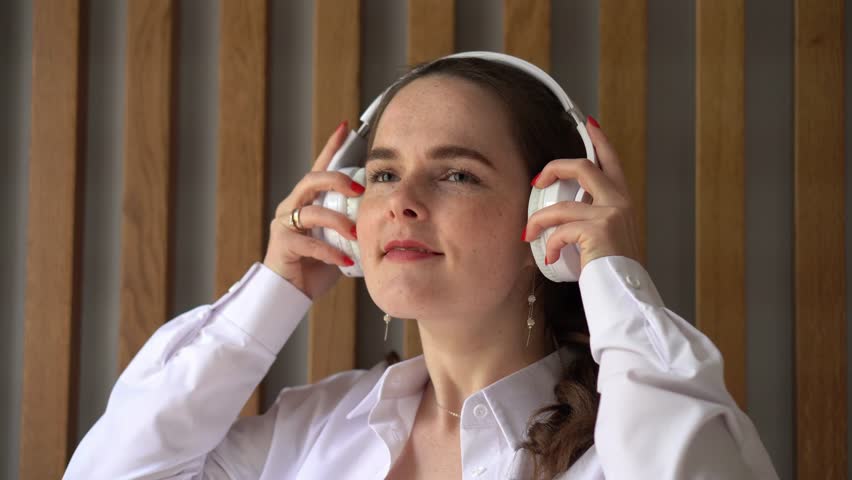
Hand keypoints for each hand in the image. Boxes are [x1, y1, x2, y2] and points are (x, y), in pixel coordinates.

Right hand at [263, 121, 364, 298]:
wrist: (291, 292)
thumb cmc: (316, 264)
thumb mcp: (338, 238)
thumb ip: (351, 221)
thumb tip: (379, 212)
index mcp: (307, 201)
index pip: (319, 167)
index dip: (331, 147)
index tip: (345, 127)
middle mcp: (292, 206)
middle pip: (311, 180)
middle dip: (336, 180)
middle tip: (359, 190)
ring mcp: (284, 224)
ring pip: (311, 211)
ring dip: (337, 221)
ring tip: (354, 233)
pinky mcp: (282, 244)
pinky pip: (308, 243)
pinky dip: (330, 253)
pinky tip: (346, 260)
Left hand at [523, 117, 641, 271]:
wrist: (626, 295)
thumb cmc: (612, 271)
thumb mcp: (607, 238)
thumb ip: (592, 218)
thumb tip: (562, 210)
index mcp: (622, 202)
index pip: (611, 162)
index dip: (599, 140)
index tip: (588, 123)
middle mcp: (620, 203)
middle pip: (583, 166)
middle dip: (554, 169)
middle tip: (537, 182)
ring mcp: (611, 214)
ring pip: (561, 205)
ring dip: (539, 220)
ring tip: (530, 234)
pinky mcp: (599, 230)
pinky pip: (561, 230)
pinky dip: (551, 244)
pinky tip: (551, 257)